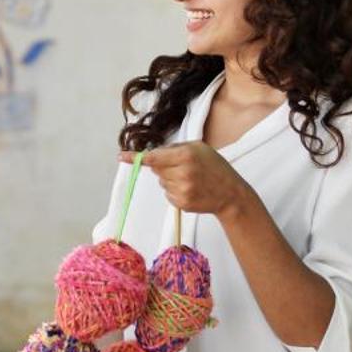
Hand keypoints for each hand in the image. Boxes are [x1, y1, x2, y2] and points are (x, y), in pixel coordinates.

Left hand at [126, 143, 254, 217]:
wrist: (230, 193)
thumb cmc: (215, 167)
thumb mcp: (198, 148)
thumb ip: (174, 149)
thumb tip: (152, 155)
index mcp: (186, 155)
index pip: (154, 157)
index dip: (136, 158)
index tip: (121, 157)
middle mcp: (183, 173)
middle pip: (156, 169)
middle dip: (163, 166)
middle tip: (182, 166)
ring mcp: (182, 190)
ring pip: (161, 181)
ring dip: (170, 179)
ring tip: (190, 179)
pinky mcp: (181, 203)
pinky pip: (167, 194)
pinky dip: (175, 190)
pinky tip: (191, 189)